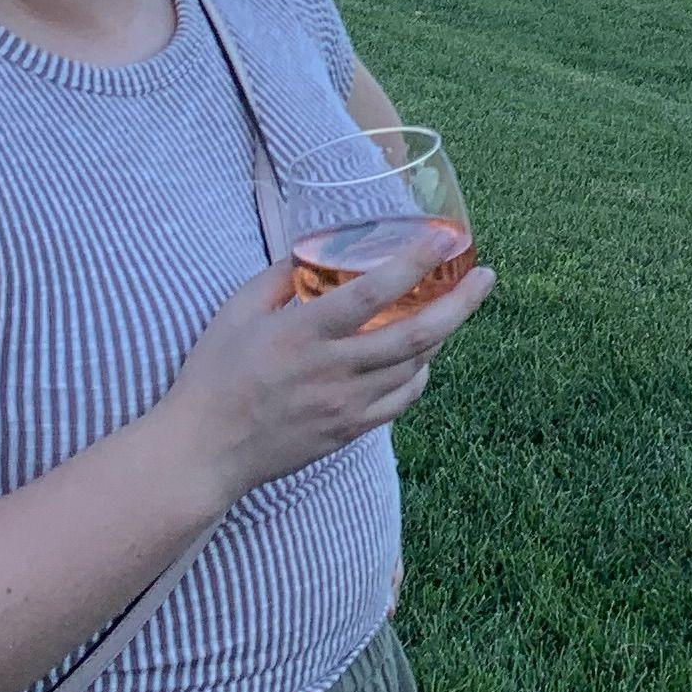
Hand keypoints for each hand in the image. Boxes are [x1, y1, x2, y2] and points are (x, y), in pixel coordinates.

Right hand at [162, 233, 496, 500]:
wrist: (203, 452)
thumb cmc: (214, 377)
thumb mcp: (235, 313)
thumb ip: (278, 279)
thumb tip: (311, 252)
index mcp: (304, 334)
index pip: (372, 293)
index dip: (414, 263)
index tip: (443, 239)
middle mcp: (333, 370)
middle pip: (417, 334)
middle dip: (462, 303)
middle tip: (487, 277)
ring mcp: (345, 405)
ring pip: (416, 366)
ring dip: (444, 334)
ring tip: (454, 308)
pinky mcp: (348, 431)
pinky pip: (402, 400)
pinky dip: (420, 374)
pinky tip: (422, 358)